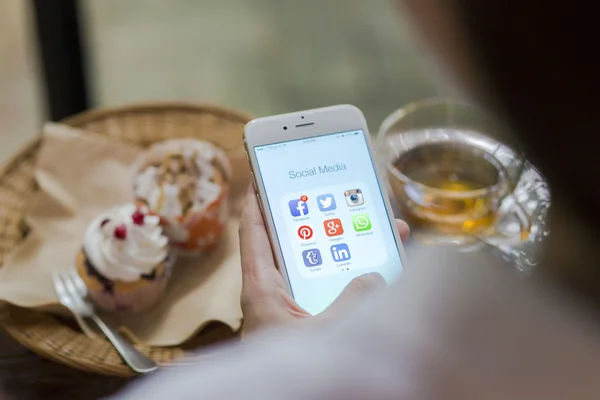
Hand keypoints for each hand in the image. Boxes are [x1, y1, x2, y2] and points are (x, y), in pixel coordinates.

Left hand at [239, 186, 409, 333]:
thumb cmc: (292, 375)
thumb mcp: (324, 333)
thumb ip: (351, 301)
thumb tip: (374, 277)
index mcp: (262, 288)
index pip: (253, 232)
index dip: (257, 201)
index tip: (263, 174)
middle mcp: (272, 293)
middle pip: (291, 244)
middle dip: (319, 221)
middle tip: (341, 196)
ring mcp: (288, 308)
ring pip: (314, 268)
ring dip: (341, 251)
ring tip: (376, 231)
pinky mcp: (304, 323)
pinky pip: (325, 291)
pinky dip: (346, 281)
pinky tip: (374, 276)